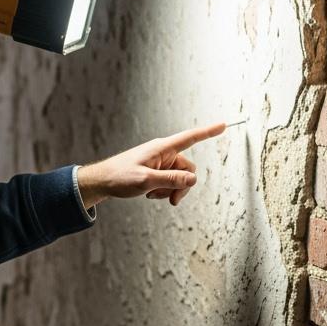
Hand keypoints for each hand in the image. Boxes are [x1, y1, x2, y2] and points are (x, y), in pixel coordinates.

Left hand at [77, 121, 226, 207]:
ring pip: (180, 179)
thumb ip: (170, 180)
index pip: (190, 137)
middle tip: (171, 200)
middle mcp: (164, 153)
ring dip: (171, 190)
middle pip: (188, 169)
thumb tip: (193, 180)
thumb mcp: (146, 181)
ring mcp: (160, 163)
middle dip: (182, 186)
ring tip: (153, 195)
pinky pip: (170, 182)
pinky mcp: (157, 171)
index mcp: (162, 148)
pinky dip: (164, 191)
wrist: (102, 182)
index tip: (224, 125)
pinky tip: (150, 194)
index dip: (208, 132)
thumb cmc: (119, 177)